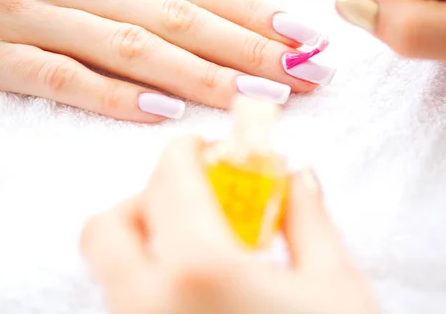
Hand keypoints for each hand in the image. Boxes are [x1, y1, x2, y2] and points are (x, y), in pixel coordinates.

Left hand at [81, 136, 379, 313]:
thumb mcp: (336, 286)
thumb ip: (308, 219)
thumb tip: (296, 177)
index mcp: (199, 272)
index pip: (168, 178)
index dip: (188, 151)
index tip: (208, 148)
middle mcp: (148, 308)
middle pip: (108, 226)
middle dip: (147, 199)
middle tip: (199, 204)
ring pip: (113, 273)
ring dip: (149, 243)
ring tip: (209, 252)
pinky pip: (129, 309)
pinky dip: (153, 285)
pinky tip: (203, 297)